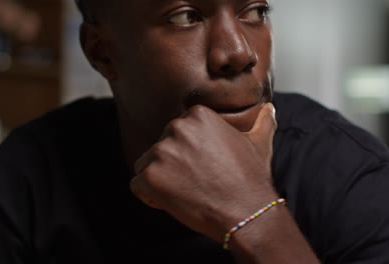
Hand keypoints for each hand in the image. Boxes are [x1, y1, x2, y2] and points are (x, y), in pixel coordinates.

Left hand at [130, 103, 277, 241]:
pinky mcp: (150, 176)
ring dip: (161, 181)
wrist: (247, 212)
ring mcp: (161, 152)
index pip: (175, 134)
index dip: (187, 155)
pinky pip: (138, 185)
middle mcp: (175, 128)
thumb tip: (268, 109)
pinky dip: (150, 196)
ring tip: (188, 192)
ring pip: (147, 166)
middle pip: (160, 148)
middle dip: (173, 167)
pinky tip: (174, 201)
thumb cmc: (250, 179)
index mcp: (196, 115)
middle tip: (197, 182)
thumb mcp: (259, 143)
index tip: (205, 168)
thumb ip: (261, 123)